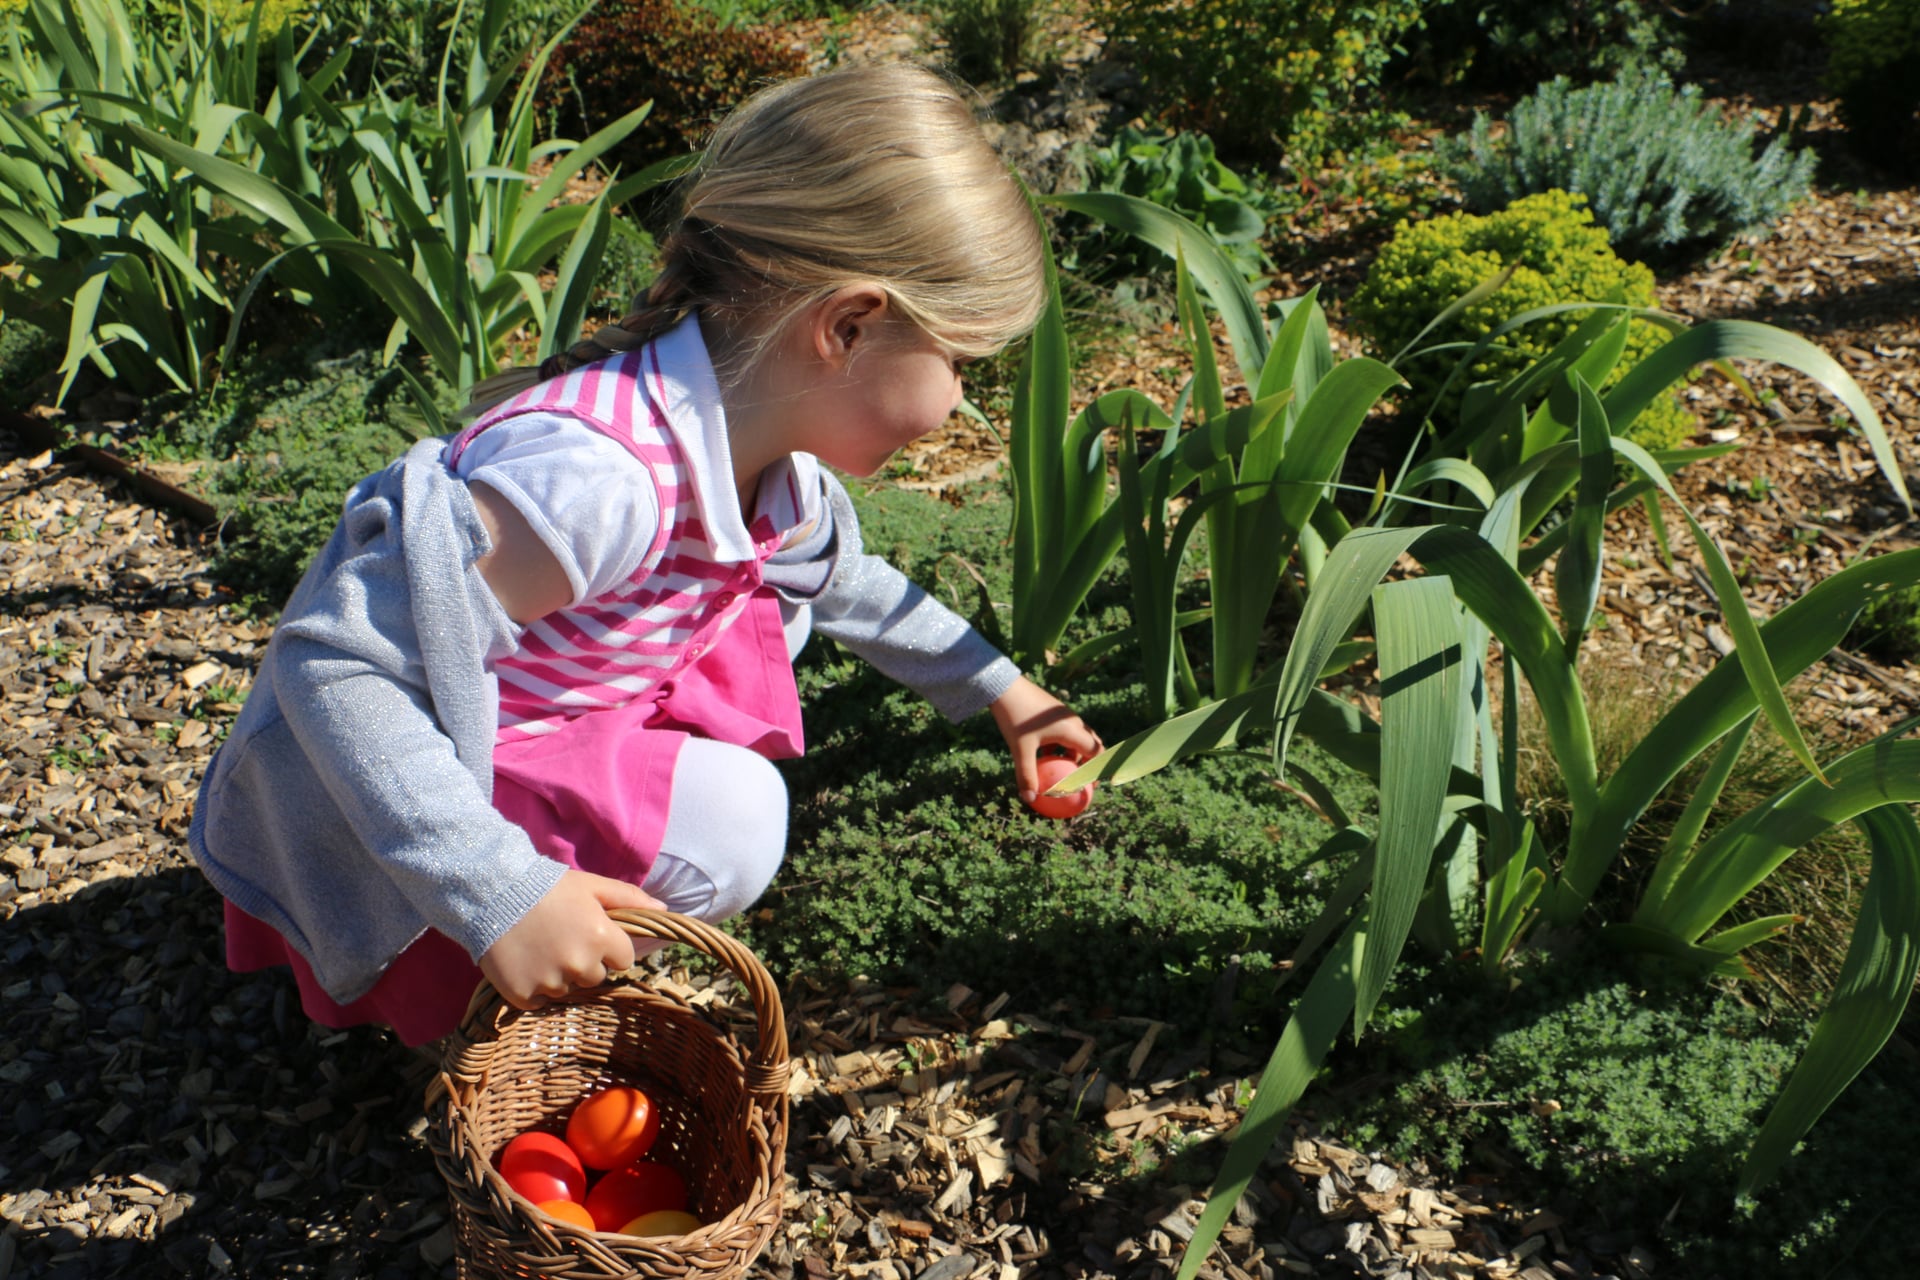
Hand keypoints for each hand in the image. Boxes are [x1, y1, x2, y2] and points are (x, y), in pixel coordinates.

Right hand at [478, 869, 660, 1009]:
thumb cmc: (548, 887)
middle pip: (595, 977)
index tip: (589, 933)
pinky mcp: (523, 996)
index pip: (623, 960)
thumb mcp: (593, 886)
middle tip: (560, 938)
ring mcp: (551, 983)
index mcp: (603, 938)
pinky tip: (523, 962)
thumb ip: (630, 899)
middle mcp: (580, 965)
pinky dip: (533, 987)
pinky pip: (539, 1001)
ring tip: (538, 947)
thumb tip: (664, 910)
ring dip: (558, 975)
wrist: (492, 892)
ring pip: (567, 990)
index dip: (608, 947)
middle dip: (584, 962)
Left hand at [988, 675, 1103, 804]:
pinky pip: (1065, 731)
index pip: (1096, 752)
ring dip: (1073, 753)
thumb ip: (1026, 775)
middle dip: (1088, 762)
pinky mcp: (1053, 711)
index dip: (1097, 770)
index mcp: (1071, 730)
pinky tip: (1044, 754)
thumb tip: (1030, 800)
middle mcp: (1072, 721)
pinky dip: (1062, 745)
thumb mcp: (1020, 749)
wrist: (1004, 686)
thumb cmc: (1014, 717)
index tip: (1091, 785)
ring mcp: (1063, 714)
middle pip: (1091, 743)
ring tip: (1061, 769)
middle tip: (1080, 779)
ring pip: (1077, 737)